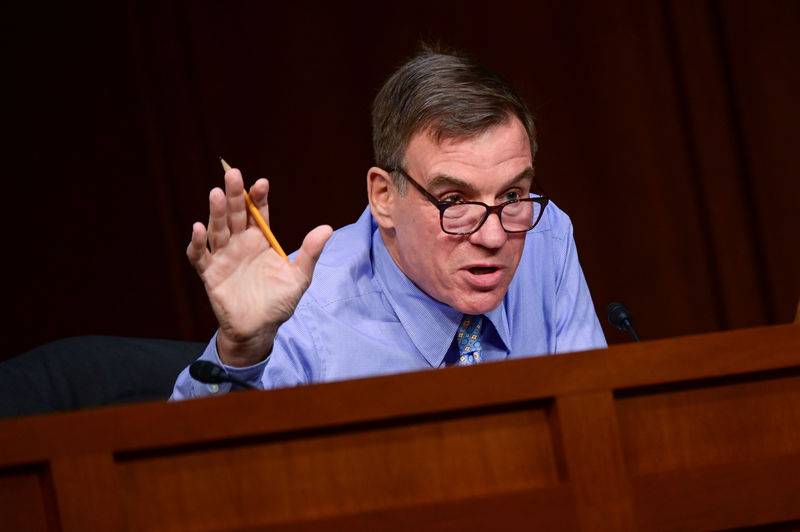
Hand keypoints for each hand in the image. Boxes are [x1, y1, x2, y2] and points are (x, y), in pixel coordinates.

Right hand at [186, 168, 332, 365]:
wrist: (260, 329)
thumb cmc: (279, 302)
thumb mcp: (299, 277)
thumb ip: (310, 253)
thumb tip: (328, 229)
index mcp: (261, 241)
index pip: (259, 214)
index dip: (258, 198)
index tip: (262, 183)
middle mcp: (240, 244)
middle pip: (235, 215)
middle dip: (234, 195)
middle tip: (232, 174)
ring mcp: (224, 257)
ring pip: (218, 229)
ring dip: (216, 212)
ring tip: (215, 193)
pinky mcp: (210, 273)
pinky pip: (200, 256)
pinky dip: (198, 243)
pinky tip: (199, 228)